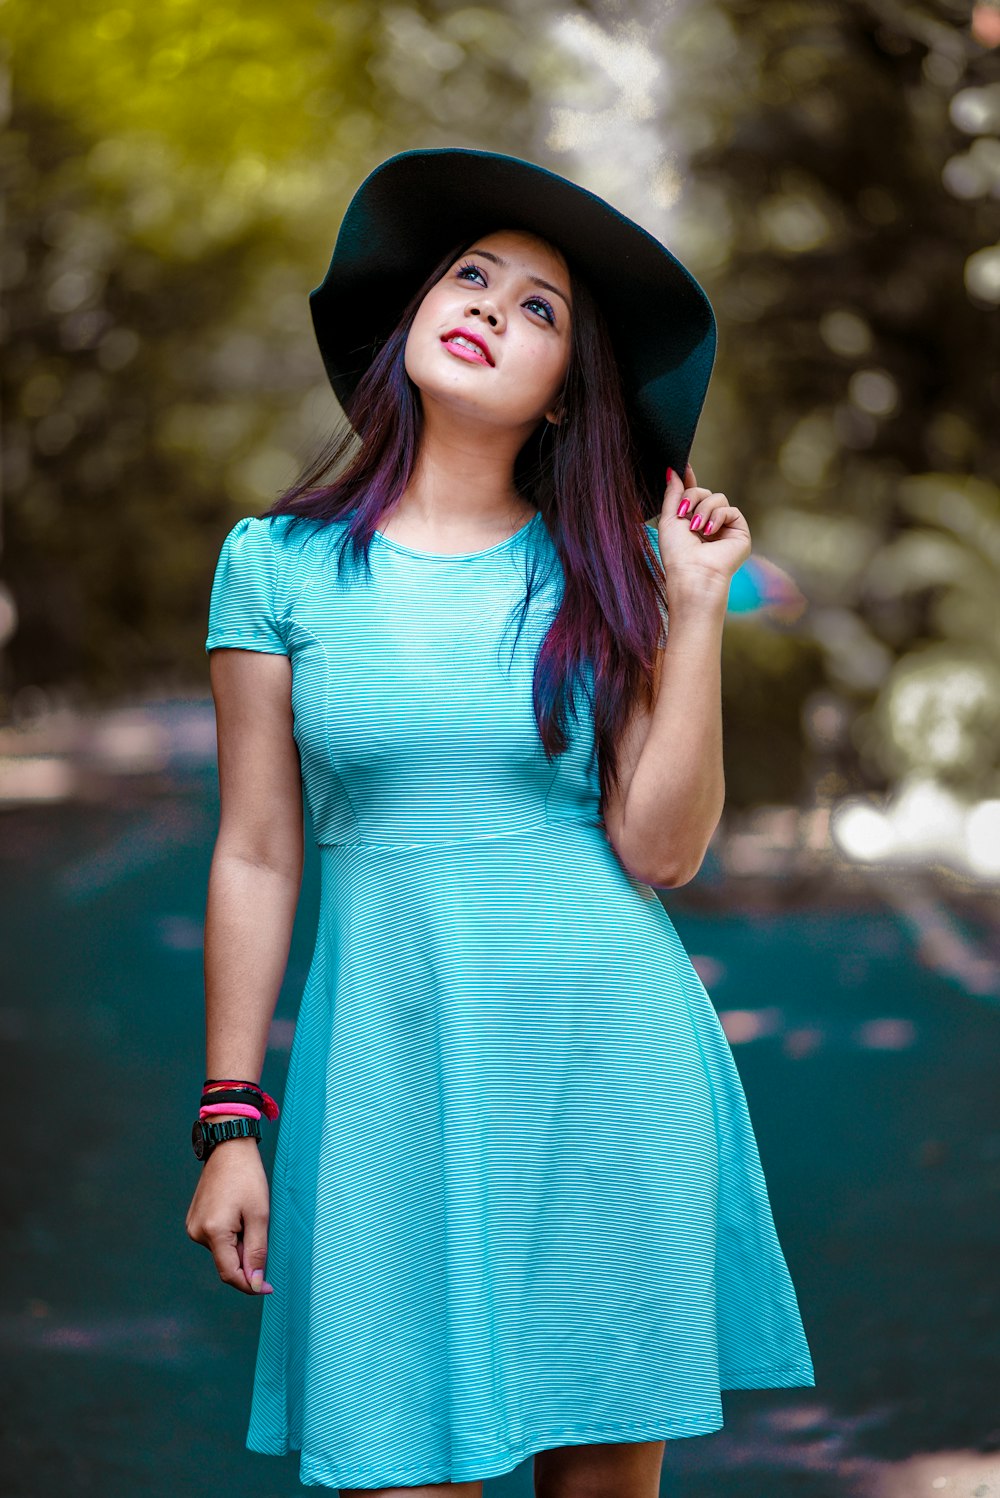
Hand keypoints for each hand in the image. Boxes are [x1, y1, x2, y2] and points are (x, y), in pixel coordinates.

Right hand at [185, 1140, 273, 1294]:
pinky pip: (216, 1239)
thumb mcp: (259, 1215)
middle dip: (246, 1257)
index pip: (230, 1273)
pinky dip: (230, 1235)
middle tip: (260, 1229)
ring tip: (247, 1214)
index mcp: (213, 1232)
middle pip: (226, 1262)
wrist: (229, 1149)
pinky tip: (237, 1213)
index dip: (249, 1284)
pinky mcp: (194, 1220)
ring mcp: (193, 1226)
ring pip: (222, 1251)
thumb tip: (254, 1283)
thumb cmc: (247, 1178)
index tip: (267, 1288)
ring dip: (239, 1244)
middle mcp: (197, 1233)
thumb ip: (257, 1252)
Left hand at [656, 463, 751, 587]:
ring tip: (696, 528)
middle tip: (683, 513)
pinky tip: (709, 531)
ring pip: (717, 498)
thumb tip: (674, 471)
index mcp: (691, 522)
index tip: (684, 466)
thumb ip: (673, 494)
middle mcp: (709, 524)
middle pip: (704, 492)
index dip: (689, 481)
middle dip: (692, 497)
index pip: (693, 496)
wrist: (693, 573)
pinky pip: (730, 510)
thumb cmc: (677, 553)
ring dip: (703, 509)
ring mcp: (725, 528)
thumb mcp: (669, 519)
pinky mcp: (739, 532)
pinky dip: (718, 517)